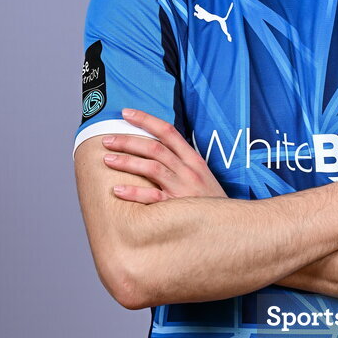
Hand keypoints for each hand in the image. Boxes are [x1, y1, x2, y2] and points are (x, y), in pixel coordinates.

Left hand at [102, 108, 227, 202]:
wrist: (230, 225)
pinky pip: (153, 197)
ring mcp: (183, 188)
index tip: (126, 113)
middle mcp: (188, 170)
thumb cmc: (210, 201)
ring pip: (152, 168)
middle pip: (155, 148)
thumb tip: (154, 150)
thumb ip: (181, 162)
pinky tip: (117, 190)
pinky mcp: (177, 208)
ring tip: (107, 160)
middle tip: (107, 140)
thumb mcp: (201, 175)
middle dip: (128, 141)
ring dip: (127, 161)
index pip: (168, 131)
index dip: (146, 119)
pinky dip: (134, 192)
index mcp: (193, 159)